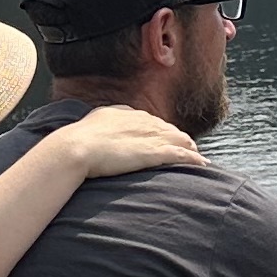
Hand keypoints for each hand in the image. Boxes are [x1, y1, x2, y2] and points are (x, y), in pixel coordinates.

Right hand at [55, 105, 205, 179]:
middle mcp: (141, 121)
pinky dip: (192, 158)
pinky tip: (201, 163)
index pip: (150, 121)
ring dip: (189, 148)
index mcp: (126, 114)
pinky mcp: (153, 152)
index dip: (160, 131)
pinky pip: (180, 154)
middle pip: (168, 129)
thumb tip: (97, 127)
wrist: (75, 148)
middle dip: (179, 138)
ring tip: (197, 156)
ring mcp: (148, 136)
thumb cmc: (76, 141)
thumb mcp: (90, 126)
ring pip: (178, 139)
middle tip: (189, 148)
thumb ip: (101, 125)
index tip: (165, 138)